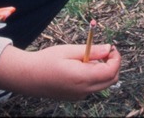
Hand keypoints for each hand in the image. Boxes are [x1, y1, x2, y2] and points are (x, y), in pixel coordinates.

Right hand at [0, 43, 121, 99]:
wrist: (27, 76)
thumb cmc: (46, 60)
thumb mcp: (69, 50)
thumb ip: (91, 50)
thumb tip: (109, 49)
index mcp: (82, 78)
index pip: (111, 71)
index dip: (116, 58)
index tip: (112, 47)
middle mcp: (83, 90)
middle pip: (111, 80)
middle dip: (113, 64)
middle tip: (105, 51)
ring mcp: (79, 95)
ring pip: (103, 84)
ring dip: (103, 70)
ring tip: (88, 57)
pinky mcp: (75, 96)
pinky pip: (92, 86)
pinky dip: (94, 76)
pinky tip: (81, 66)